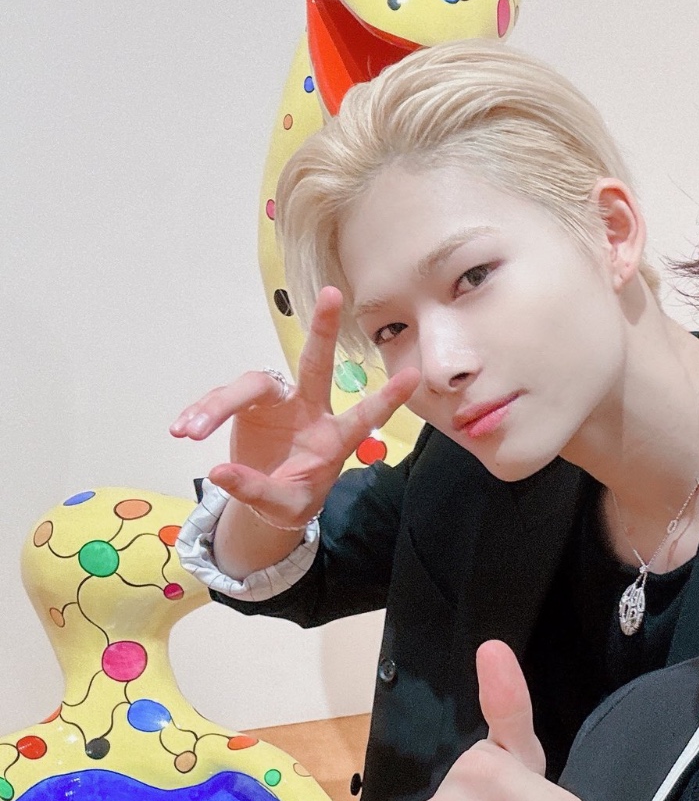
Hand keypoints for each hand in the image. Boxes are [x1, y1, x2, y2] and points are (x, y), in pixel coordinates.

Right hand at [169, 287, 417, 530]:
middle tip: (331, 294)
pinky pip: (221, 400)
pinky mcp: (247, 404)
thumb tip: (219, 474)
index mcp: (332, 439)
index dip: (386, 399)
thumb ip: (255, 490)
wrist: (266, 497)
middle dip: (323, 330)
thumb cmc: (290, 499)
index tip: (414, 377)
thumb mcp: (281, 506)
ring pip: (249, 386)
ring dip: (216, 406)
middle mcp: (308, 411)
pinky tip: (181, 429)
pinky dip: (201, 412)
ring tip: (189, 431)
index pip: (362, 416)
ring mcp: (277, 404)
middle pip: (315, 364)